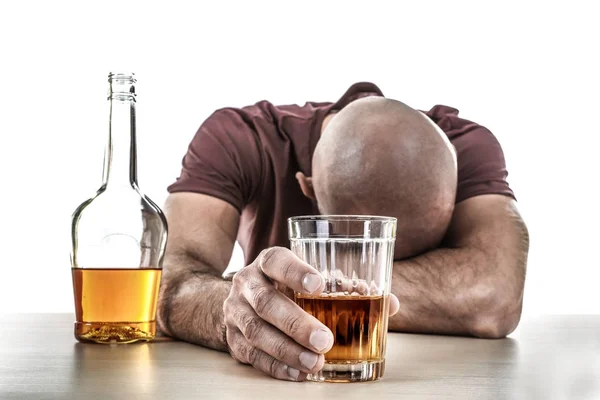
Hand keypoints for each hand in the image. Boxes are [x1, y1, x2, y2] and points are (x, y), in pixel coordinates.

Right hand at [223, 246, 399, 380]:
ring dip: (287, 350)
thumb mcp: (309, 278)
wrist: (241, 300)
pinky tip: (298, 373)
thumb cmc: (286, 287)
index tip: (320, 284)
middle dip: (296, 323)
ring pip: (256, 332)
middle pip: (266, 302)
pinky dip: (276, 366)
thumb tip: (391, 303)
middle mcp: (247, 284)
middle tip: (325, 339)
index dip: (296, 272)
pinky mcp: (232, 339)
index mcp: (268, 262)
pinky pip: (251, 355)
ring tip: (315, 363)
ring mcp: (236, 312)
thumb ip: (347, 288)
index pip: (277, 260)